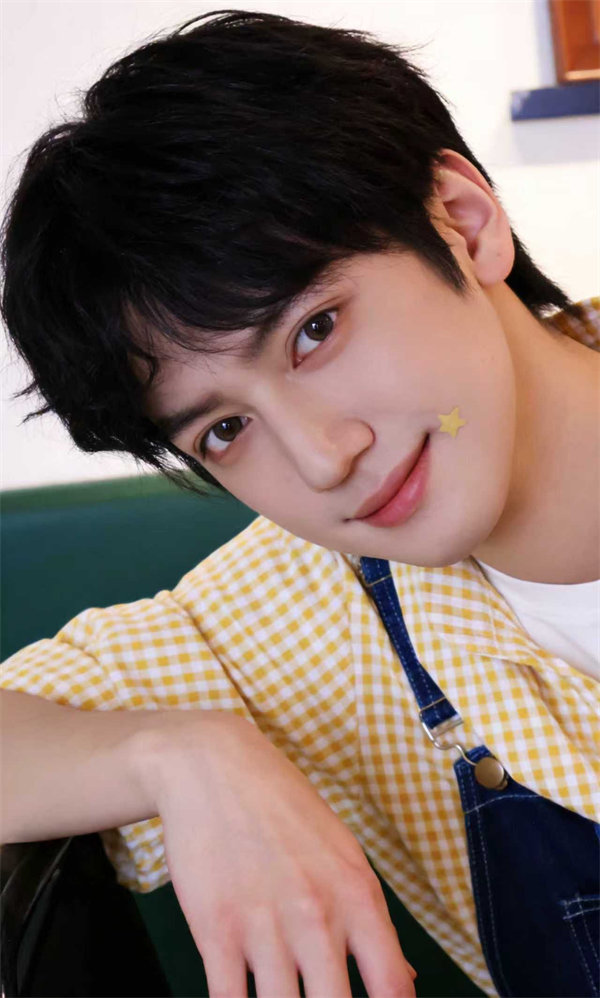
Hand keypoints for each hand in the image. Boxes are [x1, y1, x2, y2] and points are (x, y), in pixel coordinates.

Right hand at [149, 711, 416, 997]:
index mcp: (357, 895)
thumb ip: (371, 920)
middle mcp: (317, 917)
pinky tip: (243, 995)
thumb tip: (403, 981)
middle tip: (318, 996)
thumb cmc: (282, 805)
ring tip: (280, 992)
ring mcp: (265, 927)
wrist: (212, 765)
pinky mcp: (215, 932)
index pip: (392, 987)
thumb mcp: (342, 851)